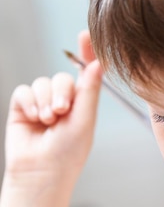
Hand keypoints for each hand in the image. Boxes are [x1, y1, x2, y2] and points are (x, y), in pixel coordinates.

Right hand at [5, 32, 101, 183]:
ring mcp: (42, 104)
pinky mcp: (22, 108)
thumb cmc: (68, 153)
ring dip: (45, 100)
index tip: (84, 34)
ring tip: (47, 121)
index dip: (85, 54)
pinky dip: (29, 103)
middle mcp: (63, 102)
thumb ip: (89, 90)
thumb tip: (98, 62)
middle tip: (61, 112)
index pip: (85, 74)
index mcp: (83, 105)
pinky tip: (33, 119)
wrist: (40, 172)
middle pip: (62, 78)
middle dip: (61, 93)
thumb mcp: (84, 120)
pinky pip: (24, 91)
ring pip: (42, 83)